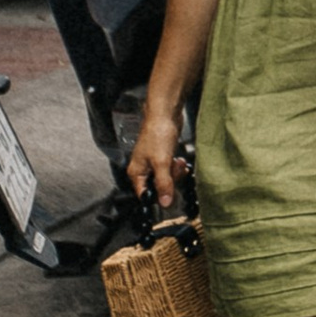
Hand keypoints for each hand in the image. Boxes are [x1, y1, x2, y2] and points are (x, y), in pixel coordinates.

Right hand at [126, 95, 188, 216]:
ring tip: (177, 163)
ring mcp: (153, 163)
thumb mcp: (161, 162)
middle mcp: (143, 170)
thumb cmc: (157, 133)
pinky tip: (179, 160)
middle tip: (175, 171)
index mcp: (136, 173)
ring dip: (175, 173)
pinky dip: (176, 167)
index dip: (158, 198)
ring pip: (166, 179)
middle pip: (157, 188)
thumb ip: (164, 184)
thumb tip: (165, 203)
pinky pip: (171, 170)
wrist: (166, 114)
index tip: (170, 196)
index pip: (145, 196)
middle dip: (170, 181)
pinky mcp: (162, 157)